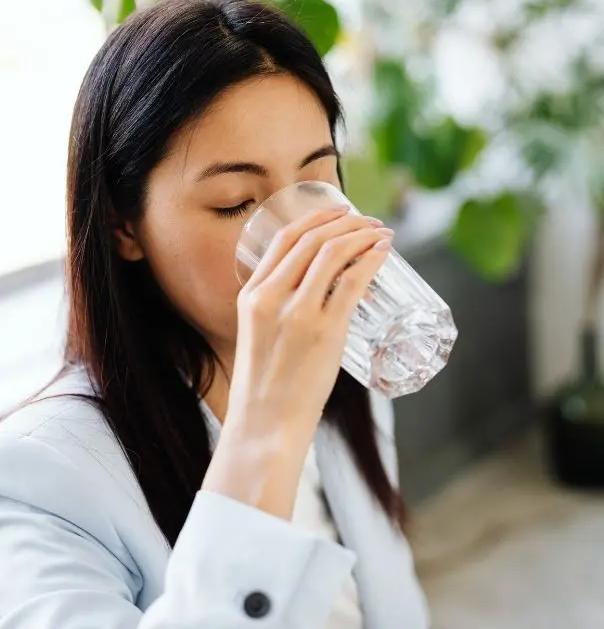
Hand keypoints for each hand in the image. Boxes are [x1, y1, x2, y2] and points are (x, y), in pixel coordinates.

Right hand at [203, 205, 392, 517]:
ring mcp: (298, 313)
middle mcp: (271, 296)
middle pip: (312, 239)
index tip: (339, 212)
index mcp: (252, 295)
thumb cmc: (266, 385)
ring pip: (333, 253)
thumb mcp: (260, 335)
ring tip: (381, 232)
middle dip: (345, 221)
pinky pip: (352, 282)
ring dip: (362, 234)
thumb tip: (320, 291)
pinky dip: (372, 260)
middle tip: (368, 220)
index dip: (316, 217)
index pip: (285, 239)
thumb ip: (279, 309)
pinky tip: (384, 252)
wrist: (266, 424)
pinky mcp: (325, 332)